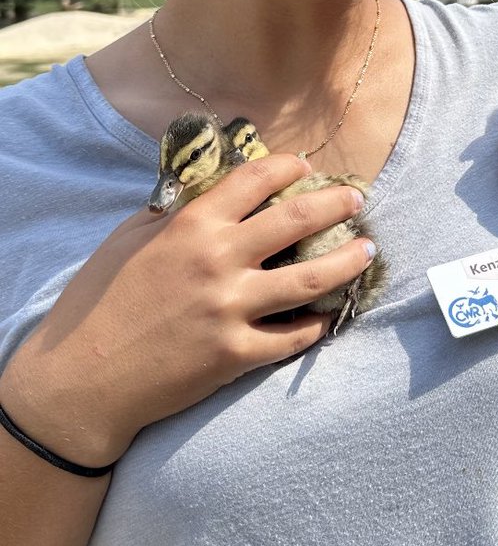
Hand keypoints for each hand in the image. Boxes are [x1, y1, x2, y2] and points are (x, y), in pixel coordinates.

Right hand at [0, 153, 373, 467]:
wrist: (82, 379)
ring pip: (311, 279)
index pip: (255, 179)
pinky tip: (329, 314)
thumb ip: (174, 212)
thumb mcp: (129, 238)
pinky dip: (317, 323)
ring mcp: (231, 310)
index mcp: (192, 225)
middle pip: (297, 220)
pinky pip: (293, 336)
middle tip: (356, 198)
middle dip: (335, 203)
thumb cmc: (99, 302)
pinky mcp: (236, 355)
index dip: (288, 166)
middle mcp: (218, 261)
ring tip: (367, 249)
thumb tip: (207, 190)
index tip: (305, 165)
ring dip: (347, 260)